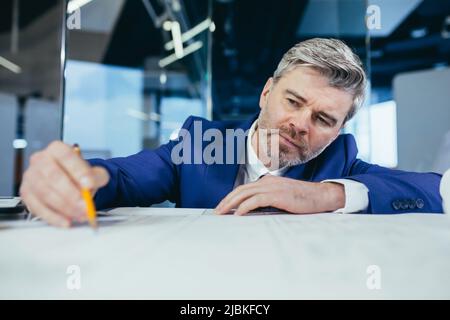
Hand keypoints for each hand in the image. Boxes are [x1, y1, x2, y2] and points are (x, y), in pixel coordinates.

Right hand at [20, 141, 109, 227]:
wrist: (71, 182)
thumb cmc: (79, 176)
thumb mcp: (94, 173)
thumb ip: (97, 177)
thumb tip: (90, 184)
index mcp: (57, 149)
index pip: (66, 157)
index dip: (78, 171)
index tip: (89, 185)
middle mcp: (40, 160)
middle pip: (53, 177)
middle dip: (71, 194)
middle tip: (85, 206)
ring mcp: (31, 176)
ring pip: (45, 193)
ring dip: (64, 207)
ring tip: (80, 215)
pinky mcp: (26, 194)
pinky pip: (37, 207)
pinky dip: (53, 217)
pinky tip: (66, 221)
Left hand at [215, 175, 344, 214]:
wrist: (322, 196)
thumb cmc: (303, 199)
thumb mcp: (283, 198)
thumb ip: (268, 202)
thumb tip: (253, 213)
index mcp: (268, 181)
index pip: (244, 188)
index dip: (231, 198)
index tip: (223, 208)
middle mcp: (268, 181)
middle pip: (241, 190)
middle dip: (226, 201)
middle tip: (216, 212)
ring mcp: (272, 187)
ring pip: (245, 193)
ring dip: (231, 204)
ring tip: (222, 213)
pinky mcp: (278, 195)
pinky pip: (256, 200)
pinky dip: (244, 207)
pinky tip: (238, 214)